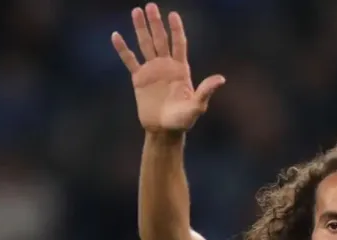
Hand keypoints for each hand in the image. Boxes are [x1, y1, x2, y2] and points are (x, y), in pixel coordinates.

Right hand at [111, 3, 224, 132]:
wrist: (164, 131)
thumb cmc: (183, 120)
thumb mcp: (197, 106)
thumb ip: (206, 91)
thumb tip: (221, 79)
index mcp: (181, 69)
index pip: (179, 44)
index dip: (176, 29)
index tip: (173, 14)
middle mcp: (166, 66)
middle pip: (161, 40)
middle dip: (156, 23)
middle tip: (151, 5)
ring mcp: (152, 71)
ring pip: (145, 45)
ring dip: (141, 29)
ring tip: (136, 11)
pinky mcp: (139, 79)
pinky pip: (129, 60)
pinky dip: (123, 49)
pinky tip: (116, 35)